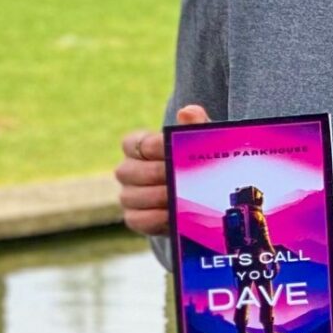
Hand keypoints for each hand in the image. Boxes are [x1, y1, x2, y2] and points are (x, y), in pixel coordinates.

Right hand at [115, 104, 208, 234]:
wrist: (205, 195)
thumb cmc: (197, 163)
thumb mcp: (202, 144)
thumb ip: (197, 126)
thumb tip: (187, 112)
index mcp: (138, 147)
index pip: (132, 144)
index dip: (150, 146)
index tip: (172, 149)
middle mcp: (128, 171)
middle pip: (127, 171)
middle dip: (155, 173)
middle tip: (178, 177)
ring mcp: (130, 196)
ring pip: (130, 196)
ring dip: (157, 197)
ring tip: (181, 197)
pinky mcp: (136, 219)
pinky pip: (136, 219)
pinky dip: (154, 218)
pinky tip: (173, 215)